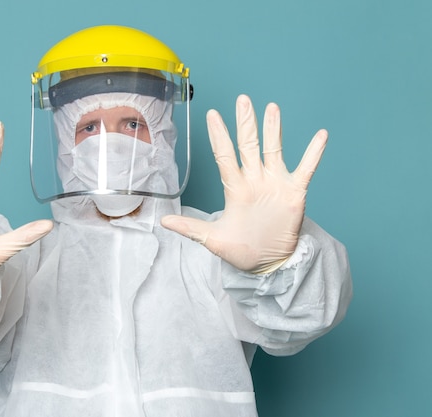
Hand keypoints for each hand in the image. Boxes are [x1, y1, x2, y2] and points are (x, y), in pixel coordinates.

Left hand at [161, 94, 326, 273]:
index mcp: (234, 188)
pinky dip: (313, 153)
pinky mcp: (294, 192)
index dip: (219, 136)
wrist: (266, 263)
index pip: (225, 156)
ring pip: (274, 150)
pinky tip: (321, 136)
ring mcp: (275, 183)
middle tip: (242, 100)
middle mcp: (254, 180)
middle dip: (246, 123)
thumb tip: (163, 222)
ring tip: (272, 108)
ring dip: (274, 130)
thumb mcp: (212, 240)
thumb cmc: (240, 249)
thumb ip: (190, 228)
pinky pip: (306, 169)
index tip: (212, 114)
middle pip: (249, 146)